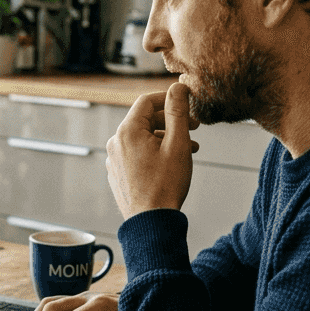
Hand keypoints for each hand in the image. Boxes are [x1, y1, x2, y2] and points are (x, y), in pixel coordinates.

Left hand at [106, 82, 198, 217]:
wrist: (151, 222)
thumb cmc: (166, 185)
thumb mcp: (178, 144)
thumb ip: (178, 112)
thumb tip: (177, 88)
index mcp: (127, 131)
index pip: (147, 101)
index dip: (169, 98)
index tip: (187, 103)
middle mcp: (116, 142)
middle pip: (144, 120)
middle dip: (171, 120)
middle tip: (195, 127)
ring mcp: (115, 159)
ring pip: (142, 138)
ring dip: (166, 138)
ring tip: (189, 148)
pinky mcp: (118, 173)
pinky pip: (136, 154)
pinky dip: (154, 152)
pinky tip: (172, 162)